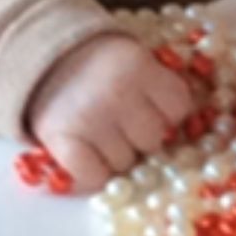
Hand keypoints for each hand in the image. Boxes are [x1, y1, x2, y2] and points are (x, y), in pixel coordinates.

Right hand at [25, 33, 193, 191]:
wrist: (43, 61)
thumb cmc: (99, 65)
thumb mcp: (134, 58)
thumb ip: (160, 85)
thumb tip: (192, 124)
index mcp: (140, 68)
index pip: (179, 107)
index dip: (171, 113)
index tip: (157, 109)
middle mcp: (118, 94)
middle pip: (153, 139)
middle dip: (143, 135)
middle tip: (125, 123)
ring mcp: (90, 120)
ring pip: (125, 163)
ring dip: (117, 155)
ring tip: (102, 134)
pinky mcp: (63, 142)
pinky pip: (95, 177)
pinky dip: (93, 173)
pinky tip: (88, 154)